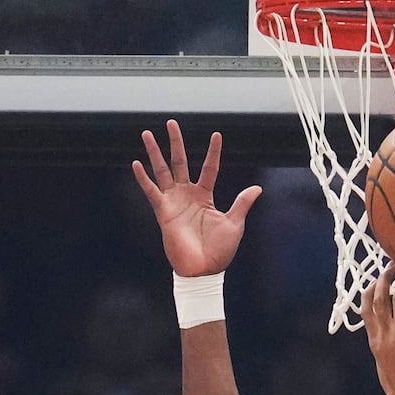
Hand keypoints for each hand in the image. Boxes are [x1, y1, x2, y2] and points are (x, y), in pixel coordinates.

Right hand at [132, 121, 261, 276]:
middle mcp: (187, 195)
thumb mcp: (234, 224)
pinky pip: (151, 192)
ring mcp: (174, 202)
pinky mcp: (163, 212)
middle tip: (171, 123)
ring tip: (147, 134)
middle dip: (175, 143)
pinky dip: (143, 178)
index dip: (213, 152)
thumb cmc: (220, 251)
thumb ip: (242, 203)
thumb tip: (257, 188)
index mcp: (205, 196)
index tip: (216, 135)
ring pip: (162, 171)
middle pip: (179, 162)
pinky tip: (137, 163)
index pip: (209, 168)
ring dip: (154, 153)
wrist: (204, 271)